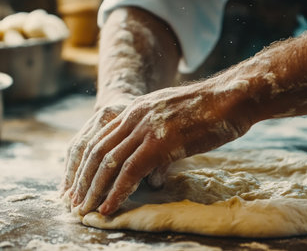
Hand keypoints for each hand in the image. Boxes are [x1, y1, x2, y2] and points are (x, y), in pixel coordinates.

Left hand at [66, 81, 252, 215]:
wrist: (232, 98)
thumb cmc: (212, 110)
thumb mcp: (176, 117)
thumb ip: (158, 136)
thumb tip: (154, 163)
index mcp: (137, 109)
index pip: (101, 138)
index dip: (86, 163)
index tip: (81, 183)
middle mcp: (134, 116)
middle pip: (97, 150)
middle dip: (82, 179)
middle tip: (75, 201)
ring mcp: (146, 128)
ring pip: (108, 162)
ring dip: (94, 189)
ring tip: (84, 209)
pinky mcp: (159, 142)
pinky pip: (129, 171)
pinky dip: (116, 192)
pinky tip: (109, 206)